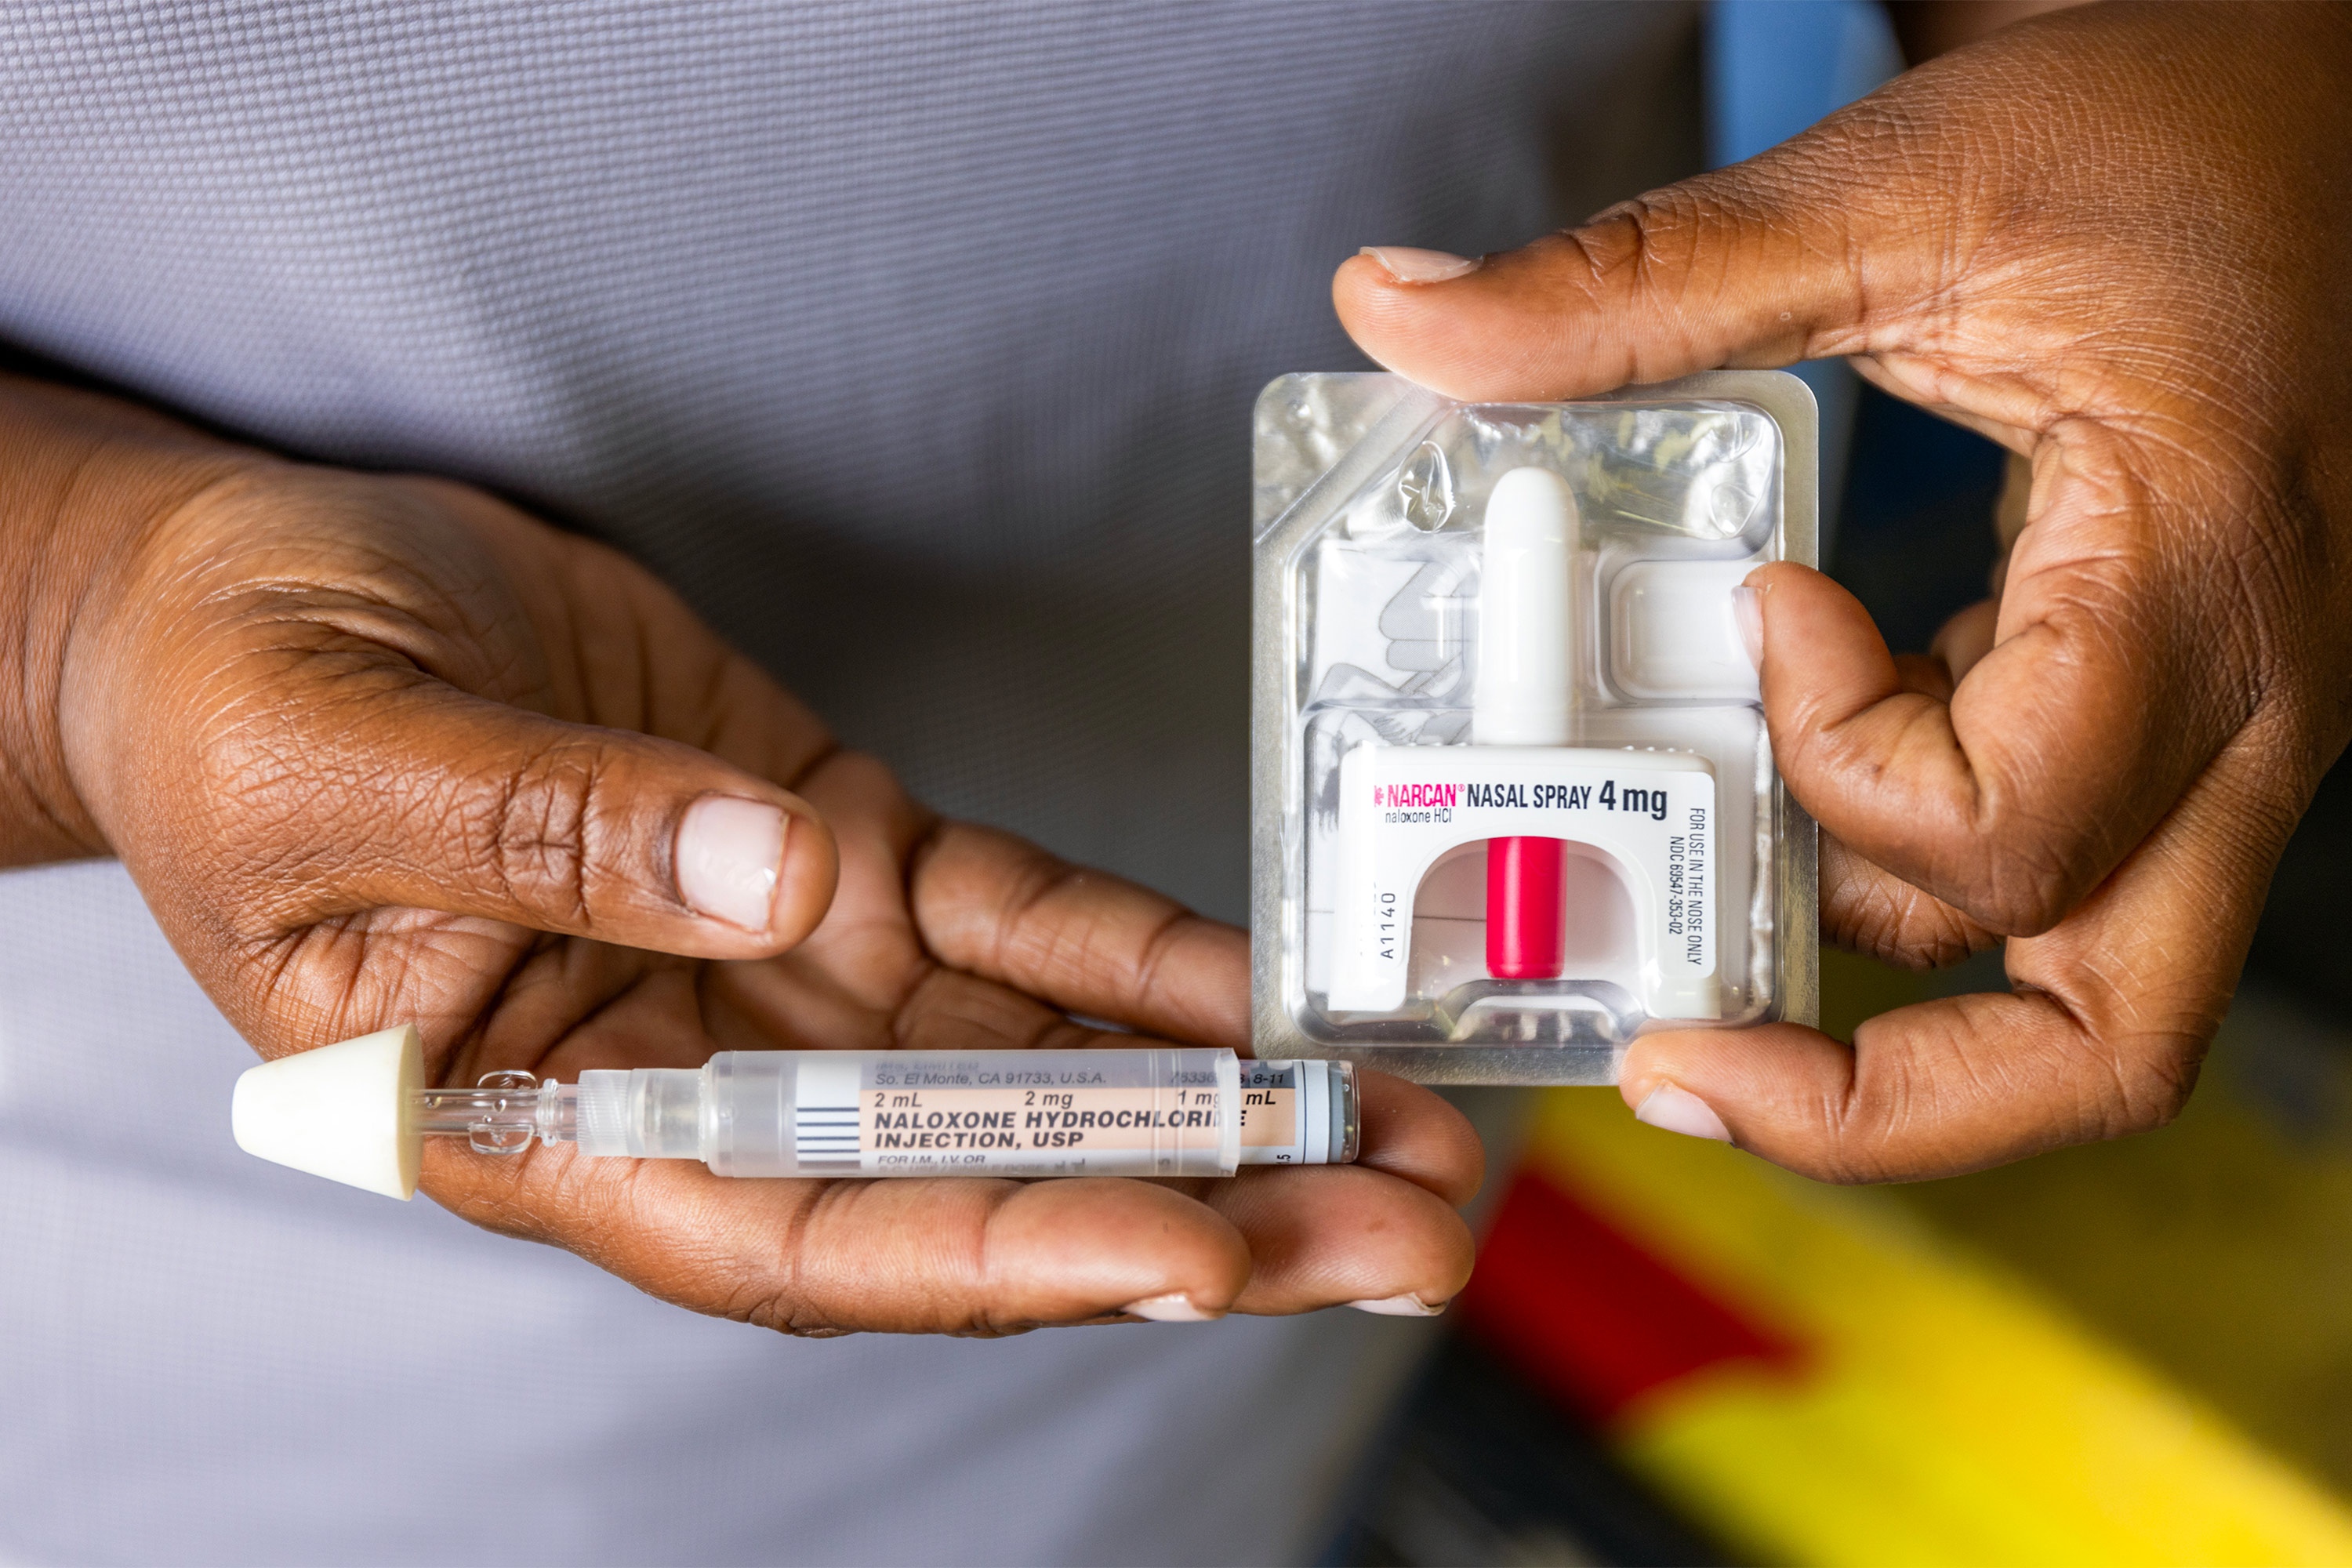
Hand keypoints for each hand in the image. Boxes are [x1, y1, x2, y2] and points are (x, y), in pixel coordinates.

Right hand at [2, 377, 1479, 1328]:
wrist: (235, 598)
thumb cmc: (230, 701)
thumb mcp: (339, 759)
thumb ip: (551, 832)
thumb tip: (768, 888)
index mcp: (545, 1124)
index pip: (800, 1232)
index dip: (998, 1254)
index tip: (1193, 1252)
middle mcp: (697, 1078)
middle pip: (971, 1186)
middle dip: (1193, 1212)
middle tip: (1401, 1230)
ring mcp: (781, 970)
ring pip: (1030, 1074)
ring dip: (1219, 1106)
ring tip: (1407, 1133)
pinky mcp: (834, 853)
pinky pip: (1014, 919)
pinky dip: (1144, 956)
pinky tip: (1274, 995)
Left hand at [1333, 3, 2351, 1179]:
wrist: (2320, 104)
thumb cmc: (2172, 129)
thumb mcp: (1904, 191)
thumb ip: (1645, 281)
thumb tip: (1401, 313)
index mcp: (2199, 588)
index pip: (2010, 835)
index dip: (1837, 763)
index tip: (1764, 613)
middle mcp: (2247, 708)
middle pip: (2099, 1047)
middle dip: (1868, 1097)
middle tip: (1674, 1057)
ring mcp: (2226, 733)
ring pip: (2080, 994)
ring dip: (1879, 980)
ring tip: (1715, 905)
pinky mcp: (2175, 715)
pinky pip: (2054, 880)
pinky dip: (1914, 873)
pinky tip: (1809, 773)